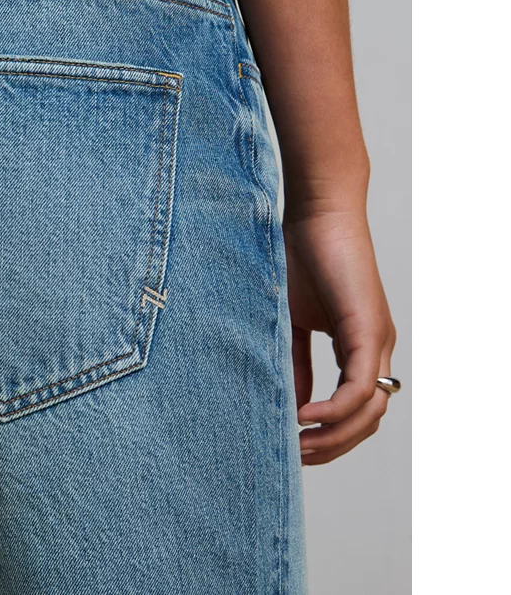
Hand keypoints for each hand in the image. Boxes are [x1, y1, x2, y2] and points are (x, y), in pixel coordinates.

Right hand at [284, 206, 396, 464]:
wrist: (315, 210)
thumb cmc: (300, 255)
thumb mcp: (292, 321)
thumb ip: (295, 362)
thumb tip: (295, 405)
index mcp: (359, 346)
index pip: (356, 409)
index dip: (329, 436)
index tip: (294, 448)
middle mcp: (377, 347)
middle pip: (367, 421)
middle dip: (332, 448)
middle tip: (296, 459)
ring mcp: (377, 339)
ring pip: (369, 412)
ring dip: (334, 438)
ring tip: (298, 446)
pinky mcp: (368, 328)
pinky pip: (359, 387)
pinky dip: (334, 410)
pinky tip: (304, 418)